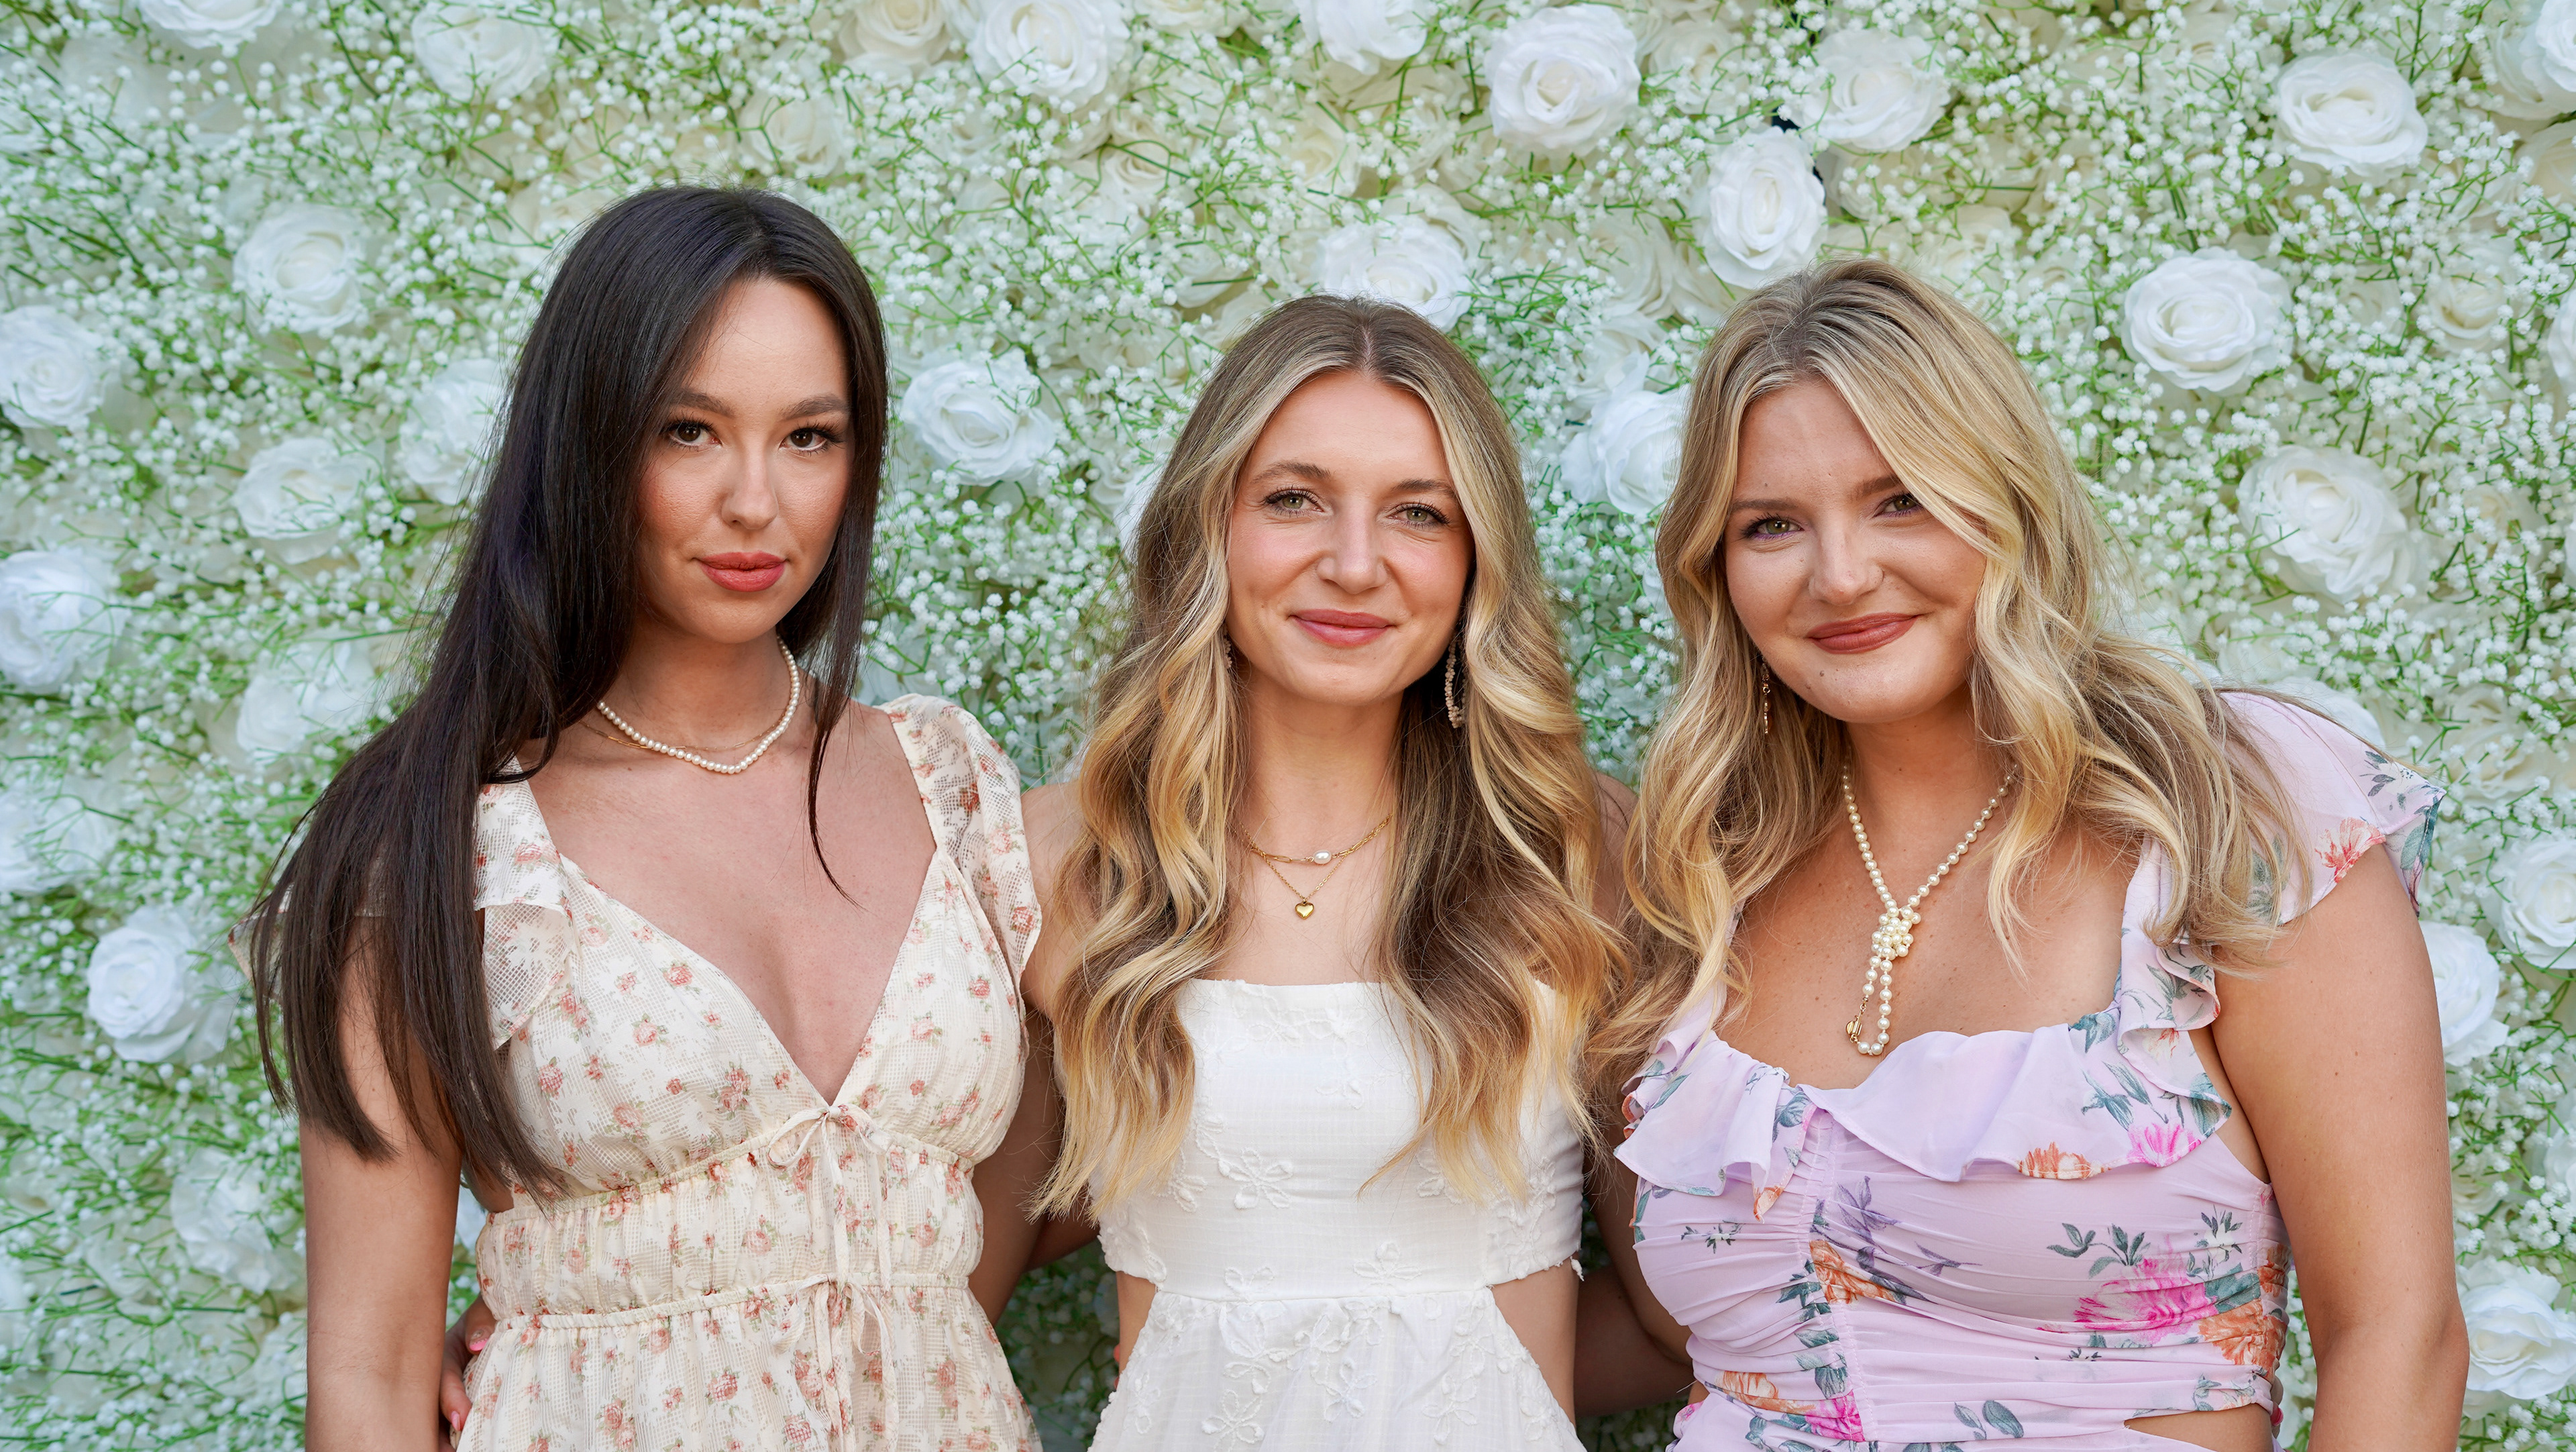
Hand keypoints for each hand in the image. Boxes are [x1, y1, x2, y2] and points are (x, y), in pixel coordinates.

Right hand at [439, 1296, 496, 1444]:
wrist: (498, 1315)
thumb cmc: (492, 1310)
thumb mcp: (486, 1310)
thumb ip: (482, 1323)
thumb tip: (478, 1345)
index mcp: (441, 1355)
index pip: (443, 1381)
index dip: (451, 1402)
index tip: (463, 1420)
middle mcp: (437, 1380)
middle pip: (430, 1412)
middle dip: (439, 1435)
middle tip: (454, 1450)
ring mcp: (445, 1396)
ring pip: (437, 1425)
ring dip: (446, 1443)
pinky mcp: (457, 1407)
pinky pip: (451, 1427)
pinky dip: (457, 1440)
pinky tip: (470, 1446)